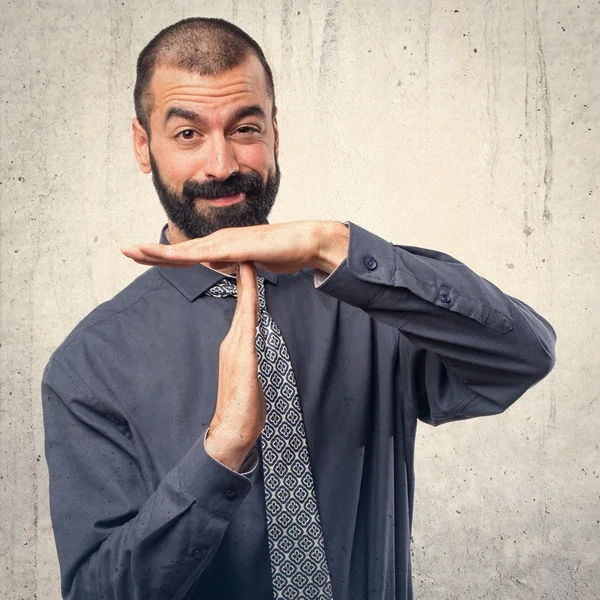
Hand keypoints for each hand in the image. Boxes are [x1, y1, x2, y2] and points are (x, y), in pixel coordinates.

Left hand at [121, 220, 348, 274]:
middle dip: (151, 251)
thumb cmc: (281, 251)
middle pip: (180, 249)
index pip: (187, 254)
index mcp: (222, 247)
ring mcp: (226, 242)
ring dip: (159, 251)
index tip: (143, 256)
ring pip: (186, 250)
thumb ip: (233, 264)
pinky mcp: (235, 247)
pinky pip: (205, 254)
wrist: (305, 241)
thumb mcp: (250, 263)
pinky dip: (184, 255)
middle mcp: (219, 241)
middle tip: (125, 251)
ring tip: (134, 251)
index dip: (164, 256)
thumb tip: (220, 266)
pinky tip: (167, 256)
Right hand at [204, 261, 265, 470]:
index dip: (245, 286)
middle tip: (244, 248)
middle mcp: (232, 341)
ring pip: (243, 308)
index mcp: (234, 345)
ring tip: (247, 259)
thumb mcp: (248, 376)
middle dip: (241, 276)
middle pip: (241, 302)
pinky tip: (252, 290)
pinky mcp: (242, 356)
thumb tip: (257, 349)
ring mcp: (235, 347)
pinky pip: (247, 324)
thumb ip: (251, 358)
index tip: (248, 263)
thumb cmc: (243, 406)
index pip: (242, 309)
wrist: (232, 429)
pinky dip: (249, 304)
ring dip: (244, 284)